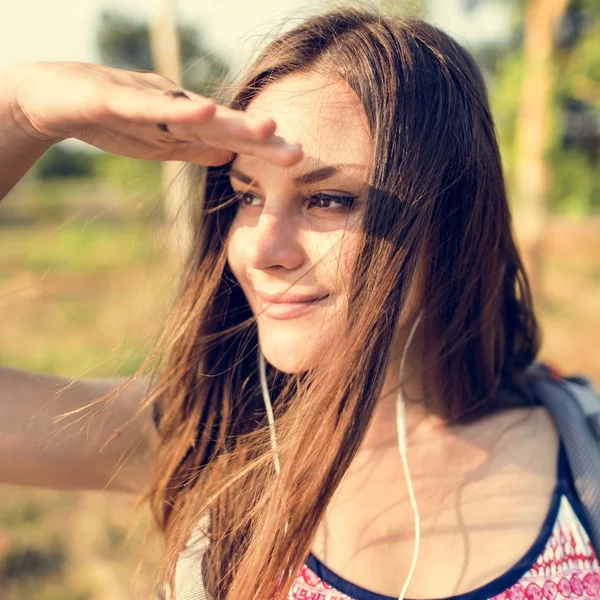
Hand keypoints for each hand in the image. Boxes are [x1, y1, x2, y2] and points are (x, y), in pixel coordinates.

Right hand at [5, 62, 302, 166]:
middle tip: (298, 153)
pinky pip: (149, 107)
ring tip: (269, 127)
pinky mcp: (116, 99)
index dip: (262, 149)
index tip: (297, 161)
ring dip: (231, 121)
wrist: (50, 98)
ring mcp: (148, 100)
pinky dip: (176, 110)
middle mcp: (174, 108)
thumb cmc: (108, 120)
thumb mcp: (157, 144)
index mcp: (183, 124)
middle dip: (260, 139)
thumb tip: (227, 158)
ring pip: (195, 113)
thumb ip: (191, 149)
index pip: (229, 139)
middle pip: (223, 125)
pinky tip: (204, 111)